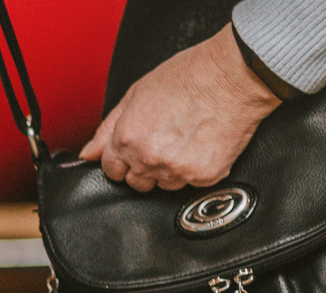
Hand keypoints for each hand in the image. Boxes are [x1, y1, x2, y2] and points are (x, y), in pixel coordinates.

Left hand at [81, 25, 280, 191]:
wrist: (236, 74)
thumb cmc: (191, 75)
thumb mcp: (137, 93)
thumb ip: (108, 128)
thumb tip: (88, 154)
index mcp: (127, 139)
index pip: (111, 170)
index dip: (121, 161)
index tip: (133, 153)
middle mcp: (148, 158)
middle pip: (136, 182)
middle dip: (144, 167)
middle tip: (164, 142)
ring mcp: (177, 169)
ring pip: (164, 185)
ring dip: (170, 170)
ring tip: (186, 140)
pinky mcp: (204, 175)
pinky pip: (193, 183)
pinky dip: (197, 169)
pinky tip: (203, 144)